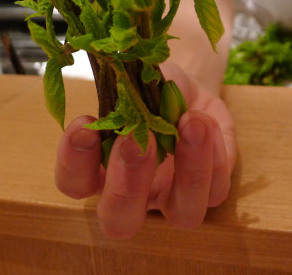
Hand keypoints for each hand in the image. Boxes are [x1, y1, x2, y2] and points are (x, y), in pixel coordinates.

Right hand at [54, 62, 236, 238]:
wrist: (185, 90)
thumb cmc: (145, 89)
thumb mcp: (130, 80)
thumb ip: (120, 87)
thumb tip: (120, 71)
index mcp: (98, 171)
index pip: (74, 183)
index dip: (74, 161)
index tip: (84, 124)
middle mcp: (134, 195)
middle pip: (121, 221)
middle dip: (127, 184)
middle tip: (137, 140)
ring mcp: (174, 198)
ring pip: (184, 215)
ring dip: (189, 171)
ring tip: (190, 123)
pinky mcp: (212, 190)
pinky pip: (218, 189)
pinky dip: (216, 154)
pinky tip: (205, 121)